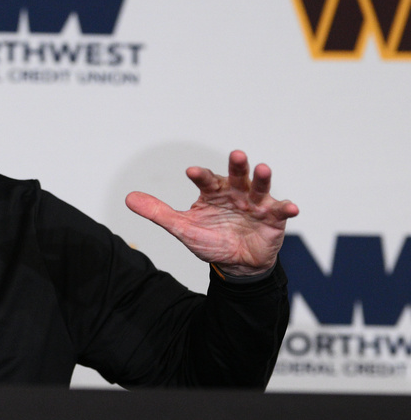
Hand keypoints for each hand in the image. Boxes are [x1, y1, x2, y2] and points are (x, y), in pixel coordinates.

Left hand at [124, 150, 298, 276]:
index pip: (206, 180)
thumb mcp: (182, 228)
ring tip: (263, 168)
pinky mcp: (273, 218)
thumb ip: (158, 212)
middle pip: (236, 175)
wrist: (236, 265)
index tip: (191, 171)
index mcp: (214, 193)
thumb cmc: (210, 240)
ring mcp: (256, 204)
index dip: (200, 175)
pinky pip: (281, 211)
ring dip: (261, 178)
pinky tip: (291, 207)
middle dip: (236, 165)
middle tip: (236, 154)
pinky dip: (286, 208)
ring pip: (259, 187)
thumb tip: (129, 198)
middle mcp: (236, 193)